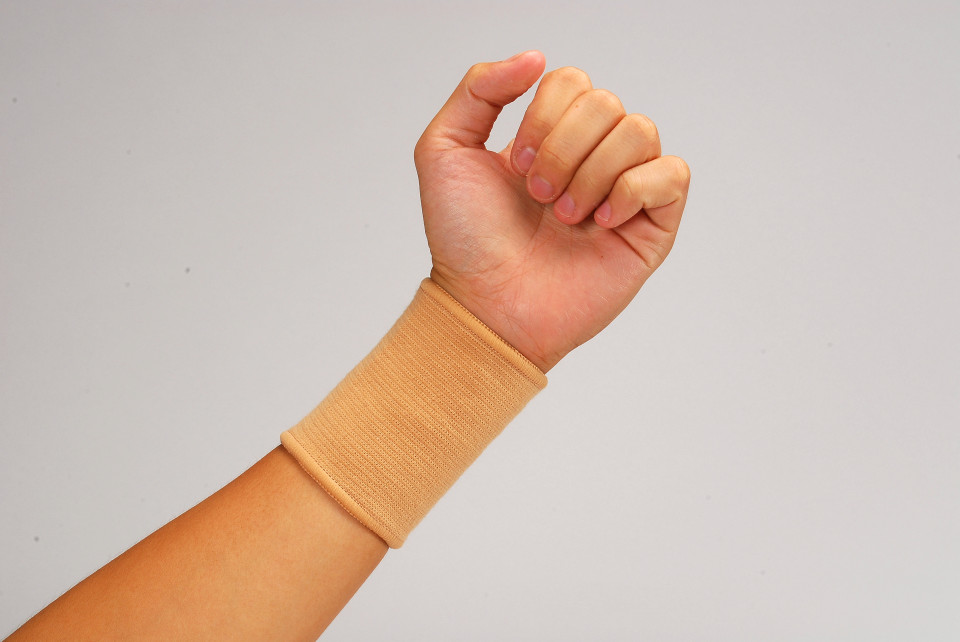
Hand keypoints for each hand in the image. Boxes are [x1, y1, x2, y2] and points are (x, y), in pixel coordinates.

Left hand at [415, 51, 689, 372]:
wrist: (485, 306)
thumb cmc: (464, 240)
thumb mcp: (444, 151)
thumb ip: (478, 90)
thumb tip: (535, 58)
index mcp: (550, 137)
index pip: (573, 83)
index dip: (545, 116)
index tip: (515, 167)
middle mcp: (590, 158)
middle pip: (607, 103)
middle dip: (564, 148)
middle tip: (537, 195)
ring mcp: (623, 190)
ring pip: (640, 132)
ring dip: (592, 173)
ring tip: (565, 216)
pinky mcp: (650, 226)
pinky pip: (672, 174)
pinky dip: (635, 189)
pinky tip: (602, 221)